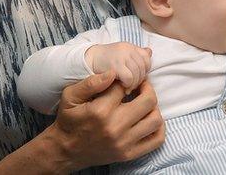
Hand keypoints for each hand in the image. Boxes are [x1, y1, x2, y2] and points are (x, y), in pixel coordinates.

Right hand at [45, 72, 164, 171]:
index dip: (126, 78)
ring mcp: (124, 142)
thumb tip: (113, 72)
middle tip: (141, 84)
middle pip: (148, 101)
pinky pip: (156, 140)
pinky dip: (159, 128)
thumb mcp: (70, 96)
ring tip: (145, 101)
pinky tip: (149, 118)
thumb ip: (91, 82)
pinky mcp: (129, 154)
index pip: (125, 86)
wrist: (66, 149)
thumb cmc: (69, 120)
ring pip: (155, 120)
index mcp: (101, 110)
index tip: (124, 78)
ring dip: (154, 107)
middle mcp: (115, 127)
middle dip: (147, 88)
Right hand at [85, 42, 152, 92]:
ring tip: (127, 88)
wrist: (87, 60)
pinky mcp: (115, 65)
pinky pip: (129, 78)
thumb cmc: (106, 60)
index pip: (146, 58)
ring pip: (137, 74)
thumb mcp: (122, 54)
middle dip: (139, 80)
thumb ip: (136, 53)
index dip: (144, 70)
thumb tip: (150, 51)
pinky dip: (128, 85)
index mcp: (130, 46)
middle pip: (143, 68)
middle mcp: (127, 49)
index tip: (136, 77)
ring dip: (133, 84)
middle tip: (131, 86)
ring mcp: (121, 56)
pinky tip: (122, 87)